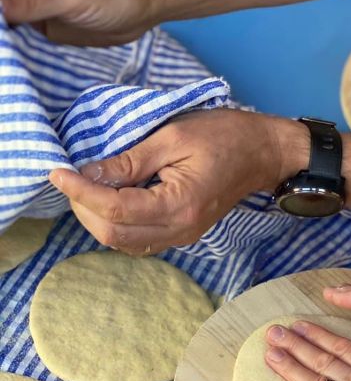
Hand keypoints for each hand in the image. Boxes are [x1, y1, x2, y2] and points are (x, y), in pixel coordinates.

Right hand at [0, 0, 154, 44]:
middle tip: (4, 47)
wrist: (140, 10)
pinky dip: (11, 45)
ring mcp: (27, 1)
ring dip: (2, 37)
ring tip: (7, 57)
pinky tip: (12, 59)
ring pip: (0, 17)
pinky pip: (15, 33)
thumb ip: (32, 0)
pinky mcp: (37, 22)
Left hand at [49, 109, 306, 254]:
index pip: (115, 210)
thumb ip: (130, 160)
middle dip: (85, 208)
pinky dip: (118, 225)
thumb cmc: (225, 136)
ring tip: (89, 189)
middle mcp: (180, 229)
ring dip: (99, 220)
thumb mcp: (173, 137)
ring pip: (124, 243)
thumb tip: (90, 174)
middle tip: (73, 179)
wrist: (263, 153)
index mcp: (179, 204)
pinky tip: (113, 201)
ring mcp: (184, 236)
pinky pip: (140, 241)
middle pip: (114, 236)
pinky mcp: (184, 234)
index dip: (81, 192)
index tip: (58, 172)